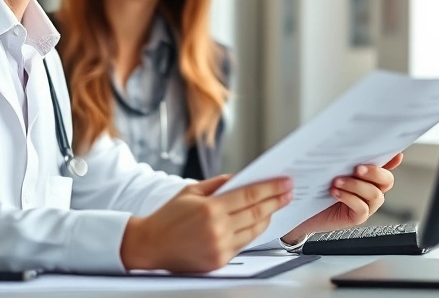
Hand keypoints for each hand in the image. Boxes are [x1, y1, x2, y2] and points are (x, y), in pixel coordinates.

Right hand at [120, 174, 292, 272]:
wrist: (151, 245)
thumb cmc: (168, 217)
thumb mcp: (190, 191)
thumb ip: (218, 184)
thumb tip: (242, 178)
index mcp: (210, 209)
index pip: (249, 195)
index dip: (271, 188)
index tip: (284, 182)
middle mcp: (217, 229)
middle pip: (257, 213)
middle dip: (276, 201)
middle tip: (288, 192)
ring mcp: (220, 247)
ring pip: (254, 230)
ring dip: (268, 217)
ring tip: (276, 206)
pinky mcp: (220, 261)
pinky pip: (243, 244)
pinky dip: (253, 231)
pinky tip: (258, 222)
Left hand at [282, 153, 403, 244]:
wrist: (303, 208)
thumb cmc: (315, 185)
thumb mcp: (327, 167)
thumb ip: (340, 157)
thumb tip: (341, 142)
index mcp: (366, 174)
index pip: (385, 164)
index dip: (392, 159)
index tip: (395, 154)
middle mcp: (370, 188)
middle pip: (386, 180)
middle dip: (375, 172)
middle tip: (358, 168)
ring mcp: (365, 204)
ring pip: (375, 194)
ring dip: (357, 186)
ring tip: (337, 181)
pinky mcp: (356, 217)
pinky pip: (363, 208)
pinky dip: (350, 199)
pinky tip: (336, 193)